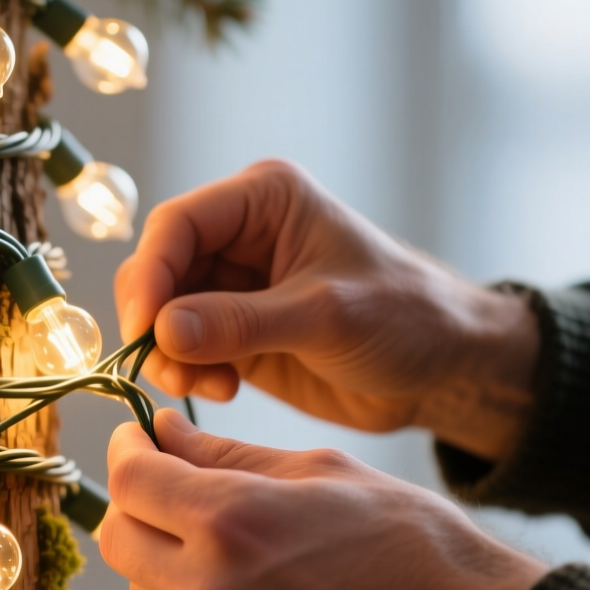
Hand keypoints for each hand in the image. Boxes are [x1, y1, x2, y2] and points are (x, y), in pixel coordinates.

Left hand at [100, 409, 545, 589]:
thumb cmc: (408, 541)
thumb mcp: (317, 470)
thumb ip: (224, 452)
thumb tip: (163, 431)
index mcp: (230, 522)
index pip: (128, 479)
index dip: (126, 448)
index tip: (139, 437)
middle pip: (117, 538)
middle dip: (133, 502)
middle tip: (165, 480)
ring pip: (143, 588)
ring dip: (159, 553)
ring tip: (212, 533)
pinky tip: (245, 582)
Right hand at [116, 160, 537, 459]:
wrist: (446, 370)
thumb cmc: (407, 318)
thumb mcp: (326, 316)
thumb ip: (241, 322)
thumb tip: (161, 332)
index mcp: (263, 201)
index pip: (177, 225)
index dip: (151, 275)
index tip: (143, 330)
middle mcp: (238, 236)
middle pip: (158, 269)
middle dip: (154, 321)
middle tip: (170, 368)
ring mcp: (232, 285)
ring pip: (161, 312)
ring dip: (168, 353)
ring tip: (206, 384)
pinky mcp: (232, 330)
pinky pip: (181, 346)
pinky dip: (187, 370)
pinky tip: (223, 388)